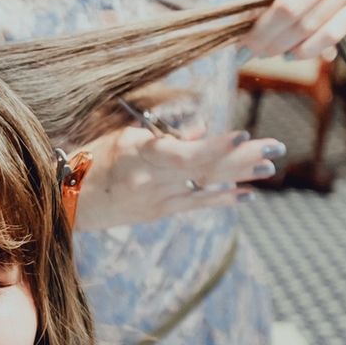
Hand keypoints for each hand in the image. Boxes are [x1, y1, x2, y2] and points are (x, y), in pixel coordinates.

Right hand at [74, 125, 284, 229]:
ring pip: (206, 185)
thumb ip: (165, 134)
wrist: (68, 201)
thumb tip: (203, 132)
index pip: (186, 152)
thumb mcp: (124, 137)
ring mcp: (157, 199)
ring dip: (241, 176)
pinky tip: (246, 194)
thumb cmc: (93, 159)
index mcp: (140, 154)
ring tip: (270, 168)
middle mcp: (152, 180)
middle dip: (243, 156)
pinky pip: (196, 204)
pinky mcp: (159, 212)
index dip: (217, 146)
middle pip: (205, 168)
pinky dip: (222, 197)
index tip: (244, 135)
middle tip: (276, 147)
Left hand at [242, 0, 345, 59]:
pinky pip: (335, 33)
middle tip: (247, 45)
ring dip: (282, 46)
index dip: (258, 10)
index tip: (243, 22)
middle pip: (293, 10)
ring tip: (264, 51)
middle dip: (264, 34)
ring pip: (312, 27)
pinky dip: (310, 48)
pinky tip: (292, 52)